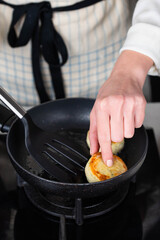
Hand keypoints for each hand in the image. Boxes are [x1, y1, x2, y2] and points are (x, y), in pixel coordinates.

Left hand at [89, 50, 152, 165]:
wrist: (124, 77)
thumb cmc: (108, 94)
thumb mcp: (96, 110)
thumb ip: (94, 132)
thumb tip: (94, 150)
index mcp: (101, 107)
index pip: (104, 135)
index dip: (106, 151)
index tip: (108, 161)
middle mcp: (115, 104)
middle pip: (118, 137)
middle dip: (115, 135)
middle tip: (113, 123)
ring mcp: (129, 104)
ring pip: (129, 133)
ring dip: (124, 129)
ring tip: (121, 116)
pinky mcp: (140, 104)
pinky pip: (138, 125)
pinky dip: (132, 122)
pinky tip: (128, 112)